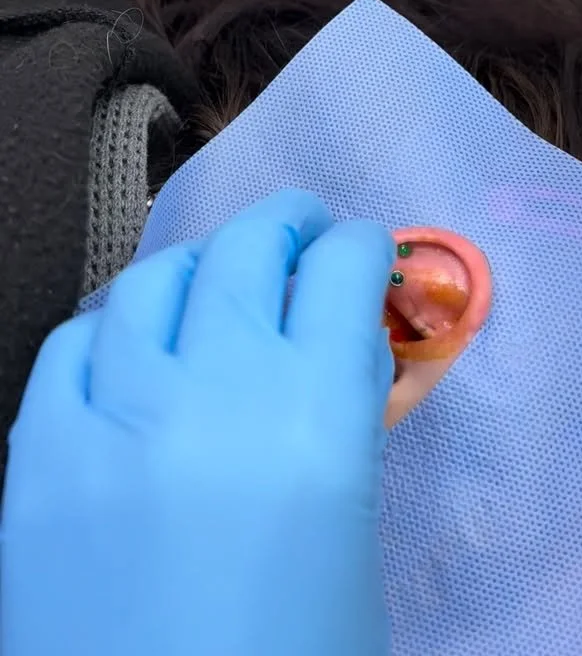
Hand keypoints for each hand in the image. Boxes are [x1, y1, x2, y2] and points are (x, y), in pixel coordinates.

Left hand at [1, 189, 394, 655]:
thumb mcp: (349, 537)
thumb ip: (337, 425)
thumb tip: (329, 352)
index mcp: (315, 419)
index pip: (341, 270)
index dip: (356, 245)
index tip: (359, 249)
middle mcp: (216, 392)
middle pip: (247, 249)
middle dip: (285, 224)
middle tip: (297, 229)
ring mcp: (115, 416)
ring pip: (153, 281)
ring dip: (197, 269)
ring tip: (212, 281)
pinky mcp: (40, 457)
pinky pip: (71, 345)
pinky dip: (110, 332)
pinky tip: (127, 352)